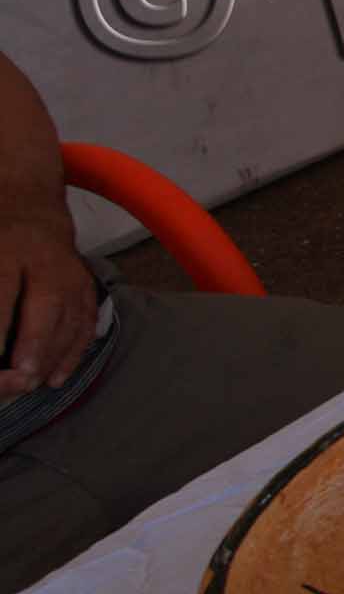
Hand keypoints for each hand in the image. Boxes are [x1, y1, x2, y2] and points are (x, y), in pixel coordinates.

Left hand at [1, 219, 97, 397]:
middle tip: (20, 379)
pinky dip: (73, 353)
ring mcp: (72, 272)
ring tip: (32, 384)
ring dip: (53, 355)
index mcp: (8, 247)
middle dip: (34, 345)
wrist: (30, 210)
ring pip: (70, 317)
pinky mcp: (86, 286)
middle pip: (47, 304)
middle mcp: (46, 258)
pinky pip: (85, 323)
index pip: (4, 288)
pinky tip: (57, 377)